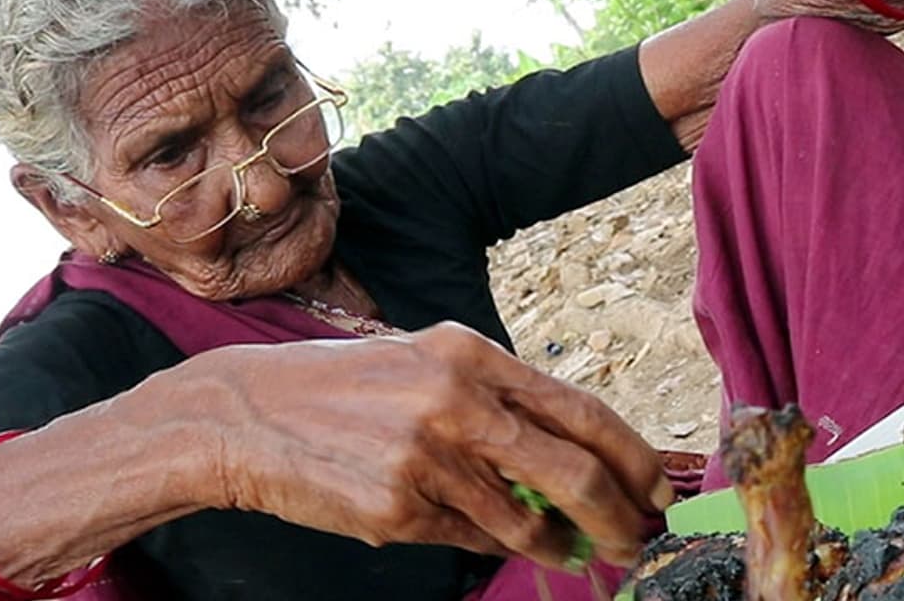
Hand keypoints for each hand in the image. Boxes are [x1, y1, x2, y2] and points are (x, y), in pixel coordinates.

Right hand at [191, 323, 671, 568]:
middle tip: (638, 537)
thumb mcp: (428, 365)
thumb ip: (500, 404)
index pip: (581, 409)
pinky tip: (486, 534)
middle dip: (621, 514)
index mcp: (472, 356)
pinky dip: (491, 544)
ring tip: (571, 547)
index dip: (632, 455)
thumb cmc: (349, 388)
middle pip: (574, 471)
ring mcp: (426, 460)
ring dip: (560, 544)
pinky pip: (472, 541)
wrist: (247, 414)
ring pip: (526, 522)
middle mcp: (456, 402)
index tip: (656, 486)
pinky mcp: (397, 511)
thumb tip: (575, 458)